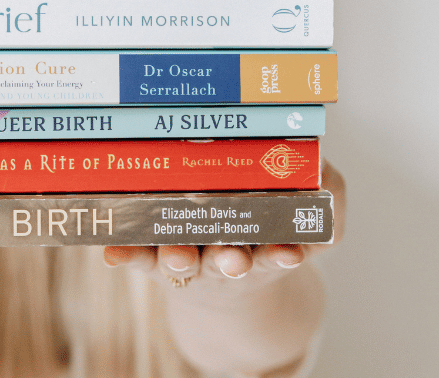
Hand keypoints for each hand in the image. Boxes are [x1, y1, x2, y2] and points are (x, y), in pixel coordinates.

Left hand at [103, 160, 345, 293]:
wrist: (231, 280)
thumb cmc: (273, 231)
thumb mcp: (316, 217)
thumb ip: (327, 192)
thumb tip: (322, 158)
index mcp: (267, 247)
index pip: (276, 250)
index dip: (282, 251)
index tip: (289, 252)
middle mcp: (227, 256)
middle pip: (227, 260)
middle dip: (230, 259)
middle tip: (234, 258)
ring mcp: (191, 255)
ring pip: (184, 257)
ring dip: (181, 256)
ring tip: (180, 255)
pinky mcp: (154, 254)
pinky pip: (139, 255)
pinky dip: (127, 254)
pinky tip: (111, 251)